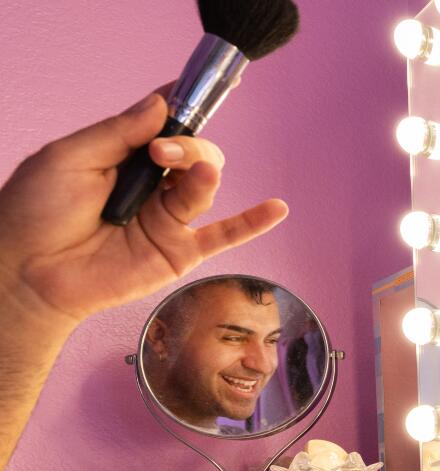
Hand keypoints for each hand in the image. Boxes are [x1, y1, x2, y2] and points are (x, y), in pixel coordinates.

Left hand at [0, 87, 288, 328]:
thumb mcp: (70, 157)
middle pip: (194, 155)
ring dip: (200, 172)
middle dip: (187, 145)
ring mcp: (167, 220)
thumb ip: (119, 132)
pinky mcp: (178, 253)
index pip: (165, 126)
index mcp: (124, 159)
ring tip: (186, 172)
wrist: (27, 271)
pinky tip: (277, 208)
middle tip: (161, 151)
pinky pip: (224, 236)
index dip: (181, 109)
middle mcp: (151, 187)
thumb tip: (162, 104)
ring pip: (204, 187)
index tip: (190, 93)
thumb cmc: (35, 213)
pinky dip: (253, 222)